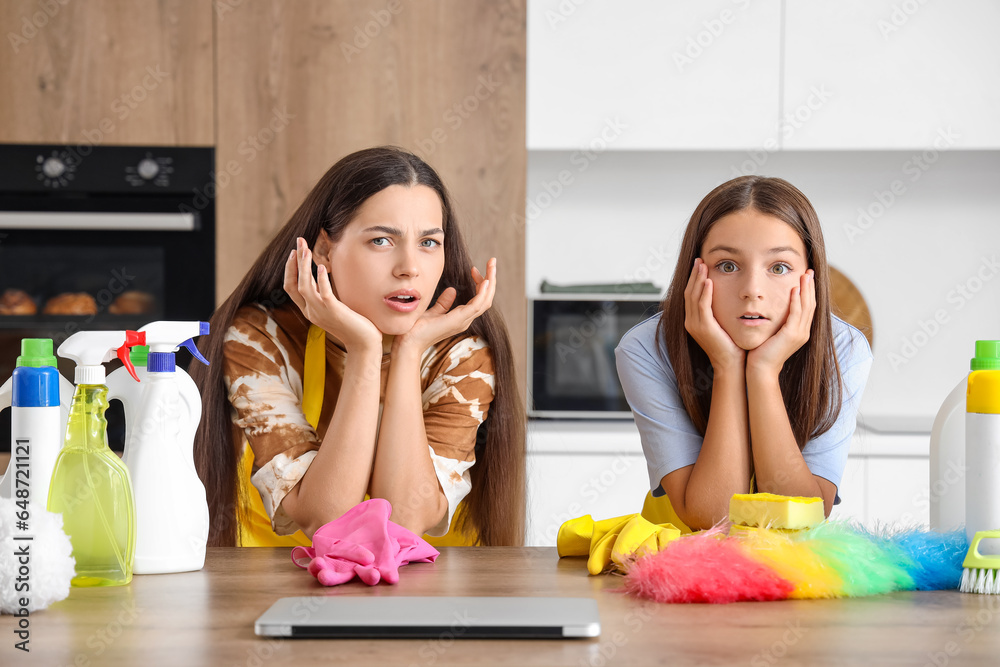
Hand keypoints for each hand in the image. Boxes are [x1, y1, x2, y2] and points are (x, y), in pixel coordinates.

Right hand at [283, 237, 381, 352]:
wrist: (364, 344)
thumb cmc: (353, 325)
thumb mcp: (335, 308)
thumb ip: (327, 295)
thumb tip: (325, 277)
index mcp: (309, 310)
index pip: (291, 287)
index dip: (290, 269)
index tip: (296, 252)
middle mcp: (311, 312)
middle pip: (293, 284)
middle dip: (294, 262)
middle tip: (299, 242)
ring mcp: (320, 313)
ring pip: (304, 286)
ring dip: (304, 266)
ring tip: (306, 249)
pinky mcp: (334, 312)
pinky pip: (323, 294)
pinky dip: (321, 279)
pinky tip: (322, 267)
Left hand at [393, 258, 496, 354]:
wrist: (408, 342)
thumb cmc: (417, 329)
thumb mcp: (432, 311)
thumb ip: (443, 303)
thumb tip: (452, 290)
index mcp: (461, 317)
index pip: (479, 298)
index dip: (480, 282)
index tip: (474, 269)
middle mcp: (465, 319)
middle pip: (486, 298)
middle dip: (491, 278)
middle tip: (492, 262)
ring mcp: (463, 321)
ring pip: (485, 300)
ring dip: (490, 281)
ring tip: (492, 265)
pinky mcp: (458, 320)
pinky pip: (477, 305)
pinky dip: (483, 293)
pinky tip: (485, 280)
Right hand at [684, 258, 744, 370]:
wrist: (731, 365)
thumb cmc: (731, 346)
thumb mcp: (722, 325)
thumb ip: (719, 311)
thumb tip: (726, 296)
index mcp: (693, 321)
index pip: (691, 295)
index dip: (694, 279)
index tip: (701, 265)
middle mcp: (690, 322)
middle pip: (689, 292)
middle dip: (694, 275)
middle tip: (700, 260)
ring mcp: (695, 325)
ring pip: (693, 296)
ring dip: (698, 279)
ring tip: (703, 265)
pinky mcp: (703, 327)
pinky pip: (702, 306)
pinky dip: (704, 292)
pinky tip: (708, 281)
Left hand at [747, 269, 815, 376]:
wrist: (760, 369)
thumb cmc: (762, 352)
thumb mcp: (772, 333)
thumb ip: (776, 322)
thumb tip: (772, 310)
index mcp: (799, 331)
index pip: (807, 307)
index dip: (808, 292)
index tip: (806, 278)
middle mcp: (803, 332)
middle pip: (811, 304)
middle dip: (810, 287)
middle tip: (809, 271)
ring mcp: (799, 334)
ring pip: (806, 307)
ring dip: (805, 289)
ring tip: (804, 275)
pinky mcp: (791, 335)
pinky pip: (796, 314)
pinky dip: (796, 300)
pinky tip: (794, 289)